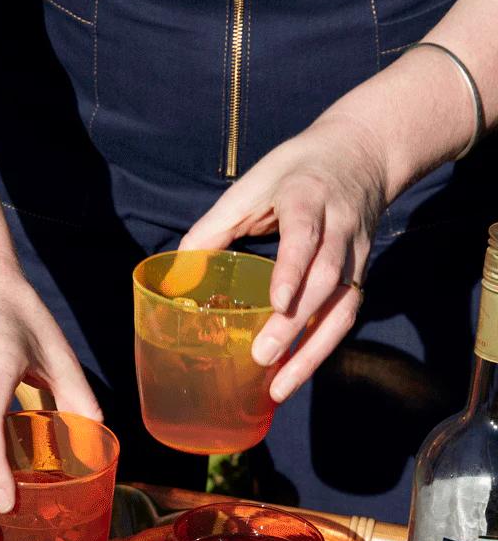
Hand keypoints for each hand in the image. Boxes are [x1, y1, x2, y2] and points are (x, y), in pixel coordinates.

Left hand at [180, 114, 387, 401]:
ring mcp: (356, 254)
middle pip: (324, 278)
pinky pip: (344, 317)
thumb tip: (177, 273)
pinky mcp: (361, 274)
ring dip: (313, 351)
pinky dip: (321, 349)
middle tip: (262, 357)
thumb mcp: (253, 183)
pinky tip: (294, 374)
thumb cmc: (295, 171)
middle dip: (295, 322)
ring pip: (342, 306)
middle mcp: (340, 227)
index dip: (293, 267)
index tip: (278, 301)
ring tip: (280, 388)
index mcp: (309, 198)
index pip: (305, 234)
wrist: (363, 152)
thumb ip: (215, 226)